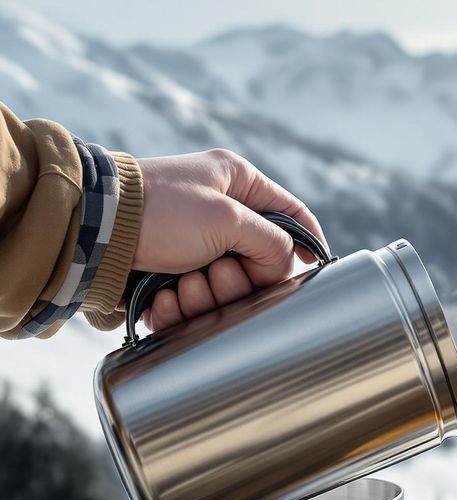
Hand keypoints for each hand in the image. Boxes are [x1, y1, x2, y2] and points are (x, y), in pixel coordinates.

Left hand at [126, 149, 325, 331]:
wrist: (91, 230)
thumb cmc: (159, 211)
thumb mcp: (228, 217)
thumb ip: (272, 241)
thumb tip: (285, 265)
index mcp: (236, 184)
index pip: (291, 212)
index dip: (308, 240)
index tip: (315, 266)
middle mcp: (217, 212)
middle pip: (258, 262)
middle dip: (239, 280)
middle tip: (216, 273)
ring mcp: (192, 244)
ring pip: (225, 288)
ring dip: (206, 296)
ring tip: (181, 286)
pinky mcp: (168, 272)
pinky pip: (191, 302)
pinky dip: (178, 309)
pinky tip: (163, 301)